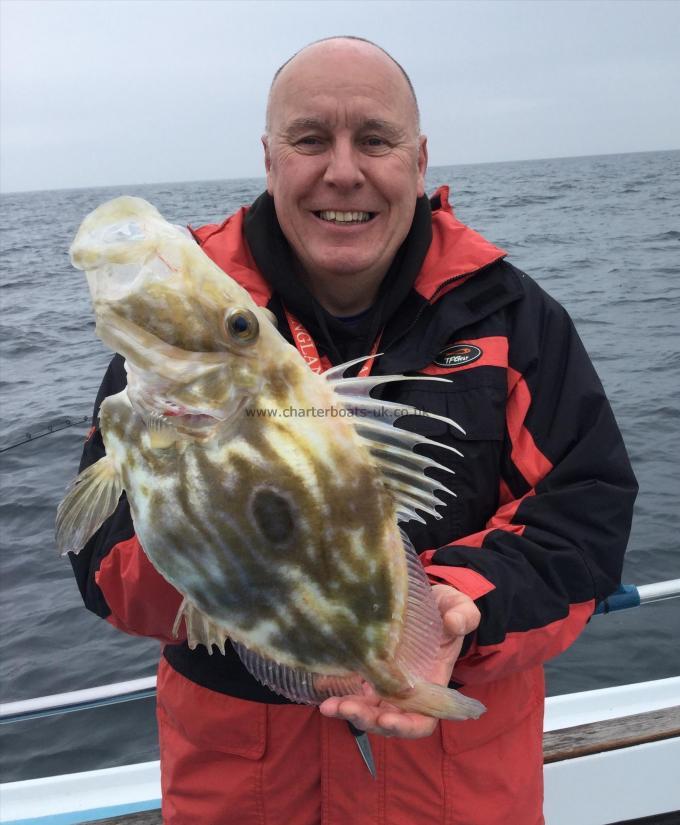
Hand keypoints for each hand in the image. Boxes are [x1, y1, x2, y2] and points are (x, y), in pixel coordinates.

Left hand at [318, 584, 480, 738]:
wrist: (426, 599)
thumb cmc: (446, 609)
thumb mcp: (458, 607)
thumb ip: (463, 615)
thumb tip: (454, 622)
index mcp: (432, 685)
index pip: (421, 720)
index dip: (404, 725)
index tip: (386, 718)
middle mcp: (406, 690)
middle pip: (385, 718)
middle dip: (366, 719)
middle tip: (346, 708)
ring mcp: (384, 680)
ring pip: (365, 706)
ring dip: (347, 709)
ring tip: (328, 705)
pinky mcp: (367, 666)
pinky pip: (349, 684)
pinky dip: (334, 687)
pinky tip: (320, 683)